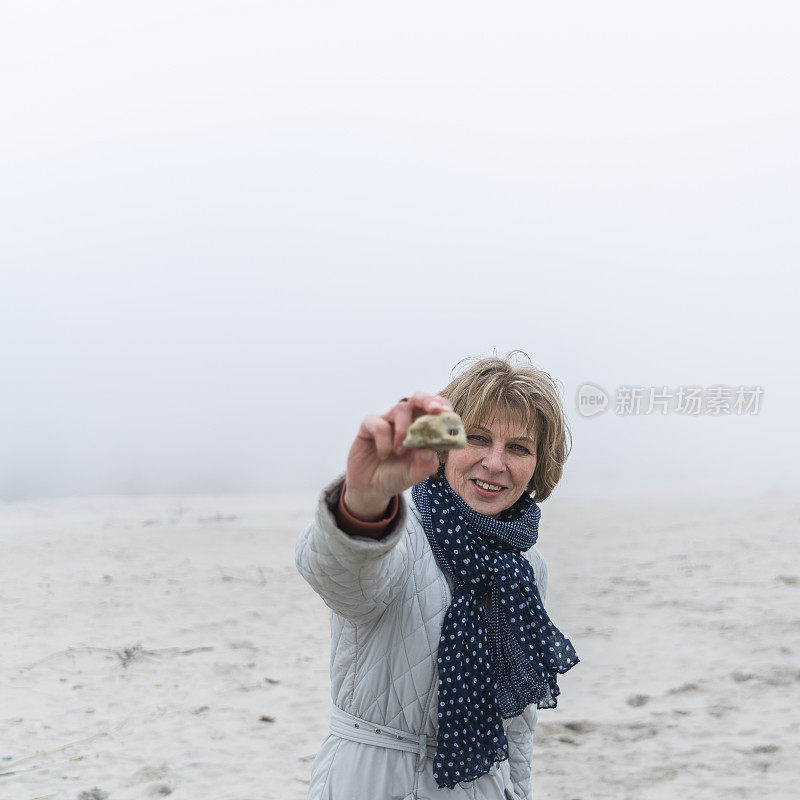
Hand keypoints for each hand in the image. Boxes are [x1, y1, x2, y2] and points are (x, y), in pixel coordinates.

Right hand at [344, 392, 453, 520]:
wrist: (371, 488)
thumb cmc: (396, 476)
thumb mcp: (415, 474)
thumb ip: (425, 463)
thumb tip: (430, 449)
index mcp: (422, 429)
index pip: (435, 410)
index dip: (443, 406)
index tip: (448, 412)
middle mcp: (405, 420)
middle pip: (418, 398)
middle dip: (428, 401)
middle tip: (435, 409)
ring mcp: (387, 420)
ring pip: (400, 409)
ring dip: (404, 430)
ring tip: (400, 451)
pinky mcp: (369, 425)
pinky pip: (379, 424)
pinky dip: (384, 441)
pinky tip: (383, 455)